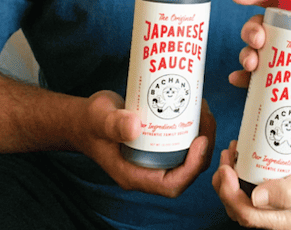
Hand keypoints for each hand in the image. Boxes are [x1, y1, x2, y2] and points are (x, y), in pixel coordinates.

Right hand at [77, 90, 215, 197]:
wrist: (84, 119)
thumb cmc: (89, 122)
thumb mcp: (99, 119)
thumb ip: (113, 124)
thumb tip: (135, 127)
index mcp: (134, 175)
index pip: (172, 184)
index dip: (193, 167)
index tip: (201, 140)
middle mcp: (148, 170)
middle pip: (187, 170)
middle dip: (204, 146)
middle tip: (206, 116)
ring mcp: (154, 158)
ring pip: (188, 155)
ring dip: (202, 134)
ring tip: (203, 108)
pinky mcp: (159, 144)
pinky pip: (182, 142)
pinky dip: (193, 126)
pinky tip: (195, 106)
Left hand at [213, 139, 290, 228]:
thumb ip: (289, 192)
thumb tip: (257, 198)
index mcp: (289, 221)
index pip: (248, 215)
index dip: (230, 194)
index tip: (227, 170)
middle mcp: (281, 214)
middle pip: (241, 207)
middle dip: (226, 185)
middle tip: (226, 159)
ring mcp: (280, 200)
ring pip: (244, 194)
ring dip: (233, 176)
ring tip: (233, 153)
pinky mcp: (280, 185)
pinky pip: (254, 182)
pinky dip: (245, 169)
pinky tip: (245, 152)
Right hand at [228, 0, 290, 97]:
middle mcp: (289, 32)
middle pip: (260, 25)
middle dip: (252, 31)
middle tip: (259, 41)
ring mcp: (285, 55)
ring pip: (257, 51)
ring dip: (248, 56)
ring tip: (253, 65)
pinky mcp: (285, 77)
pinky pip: (261, 79)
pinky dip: (247, 80)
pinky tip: (241, 81)